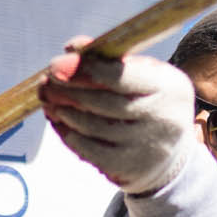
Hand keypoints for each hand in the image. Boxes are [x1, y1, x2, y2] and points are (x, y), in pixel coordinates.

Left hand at [39, 39, 196, 193]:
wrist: (171, 154)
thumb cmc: (148, 102)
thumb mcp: (141, 75)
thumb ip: (108, 59)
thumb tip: (72, 48)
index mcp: (169, 87)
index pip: (120, 76)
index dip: (84, 70)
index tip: (57, 64)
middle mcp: (163, 118)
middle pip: (103, 102)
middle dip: (67, 90)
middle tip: (46, 82)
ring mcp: (147, 147)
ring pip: (93, 127)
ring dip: (64, 112)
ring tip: (49, 101)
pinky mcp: (129, 169)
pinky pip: (90, 150)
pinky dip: (69, 134)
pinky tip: (59, 122)